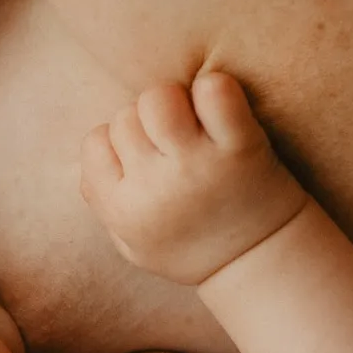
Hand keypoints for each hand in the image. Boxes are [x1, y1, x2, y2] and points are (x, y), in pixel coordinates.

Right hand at [80, 70, 305, 286]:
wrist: (262, 262)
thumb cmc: (192, 247)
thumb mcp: (133, 245)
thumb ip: (102, 202)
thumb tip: (91, 156)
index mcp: (123, 211)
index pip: (95, 143)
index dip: (119, 142)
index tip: (145, 157)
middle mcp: (155, 189)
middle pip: (126, 117)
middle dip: (147, 123)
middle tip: (175, 143)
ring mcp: (197, 166)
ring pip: (159, 97)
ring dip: (175, 101)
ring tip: (195, 124)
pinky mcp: (241, 149)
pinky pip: (214, 91)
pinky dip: (216, 90)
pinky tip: (222, 111)